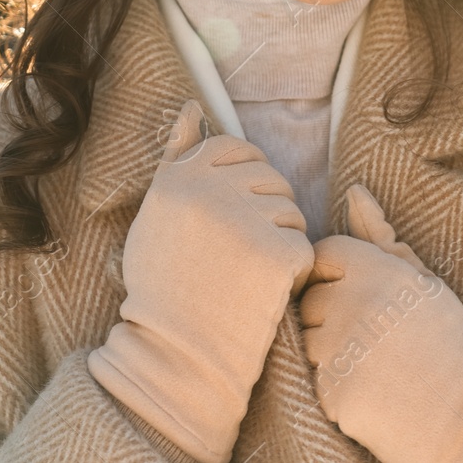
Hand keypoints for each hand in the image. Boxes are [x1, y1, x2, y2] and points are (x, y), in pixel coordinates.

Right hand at [88, 100, 315, 462]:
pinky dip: (292, 271)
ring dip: (282, 239)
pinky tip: (263, 292)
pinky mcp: (277, 253)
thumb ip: (178, 158)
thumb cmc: (164, 286)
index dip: (244, 179)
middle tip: (239, 256)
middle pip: (269, 178)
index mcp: (178, 177)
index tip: (234, 214)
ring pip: (292, 211)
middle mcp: (209, 192)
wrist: (175, 355)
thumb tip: (192, 107)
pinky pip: (304, 246)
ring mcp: (244, 221)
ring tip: (247, 275)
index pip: (236, 149)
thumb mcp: (157, 214)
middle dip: (265, 211)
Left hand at [299, 184, 462, 462]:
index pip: (324, 253)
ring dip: (330, 347)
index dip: (340, 271)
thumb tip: (354, 191)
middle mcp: (353, 304)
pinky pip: (315, 376)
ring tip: (373, 359)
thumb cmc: (444, 338)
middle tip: (375, 332)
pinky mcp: (332, 390)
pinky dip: (335, 382)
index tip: (363, 292)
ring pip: (309, 338)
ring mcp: (339, 350)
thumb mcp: (421, 279)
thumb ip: (380, 235)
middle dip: (333, 311)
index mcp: (376, 270)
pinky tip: (369, 385)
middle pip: (311, 296)